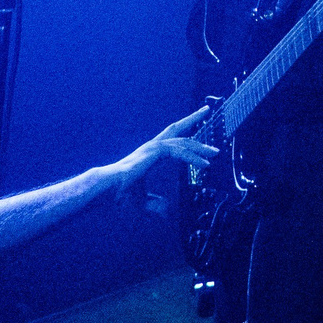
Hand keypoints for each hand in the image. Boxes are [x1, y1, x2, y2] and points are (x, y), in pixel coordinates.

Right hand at [103, 109, 217, 202]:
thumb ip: (155, 204)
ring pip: (182, 142)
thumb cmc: (120, 194)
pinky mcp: (154, 153)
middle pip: (177, 129)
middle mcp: (152, 146)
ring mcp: (153, 147)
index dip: (183, 127)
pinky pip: (179, 152)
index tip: (195, 119)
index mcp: (149, 154)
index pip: (170, 136)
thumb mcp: (142, 201)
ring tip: (214, 153)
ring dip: (200, 146)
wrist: (108, 191)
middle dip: (192, 119)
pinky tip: (204, 164)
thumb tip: (165, 211)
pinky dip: (193, 157)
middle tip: (206, 110)